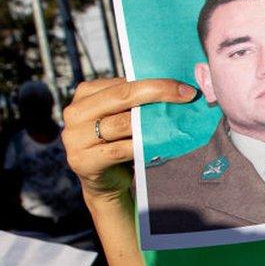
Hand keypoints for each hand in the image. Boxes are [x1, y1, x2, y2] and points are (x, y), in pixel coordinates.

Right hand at [63, 78, 196, 204]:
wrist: (106, 182)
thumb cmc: (119, 143)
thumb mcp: (123, 117)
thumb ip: (137, 102)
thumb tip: (177, 87)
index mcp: (85, 94)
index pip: (122, 83)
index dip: (155, 82)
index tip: (184, 87)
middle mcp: (75, 112)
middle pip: (122, 96)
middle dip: (158, 93)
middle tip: (188, 95)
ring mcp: (75, 137)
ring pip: (122, 124)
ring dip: (154, 122)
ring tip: (178, 122)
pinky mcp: (83, 160)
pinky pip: (120, 150)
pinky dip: (143, 146)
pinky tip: (163, 144)